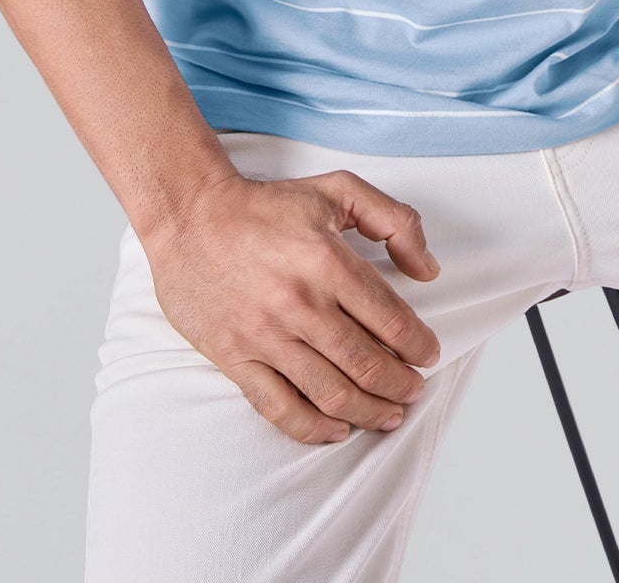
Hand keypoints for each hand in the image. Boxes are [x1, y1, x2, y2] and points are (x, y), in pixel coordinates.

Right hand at [138, 168, 443, 444]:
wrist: (190, 216)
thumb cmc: (265, 205)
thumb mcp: (338, 190)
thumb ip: (394, 220)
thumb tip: (427, 268)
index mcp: (328, 261)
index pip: (390, 319)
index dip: (418, 345)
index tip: (428, 354)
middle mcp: (300, 304)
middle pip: (366, 364)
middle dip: (400, 385)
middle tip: (413, 390)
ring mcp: (266, 336)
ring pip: (330, 393)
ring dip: (369, 412)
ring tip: (389, 414)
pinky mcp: (235, 357)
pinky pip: (280, 408)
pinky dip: (313, 428)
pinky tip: (336, 429)